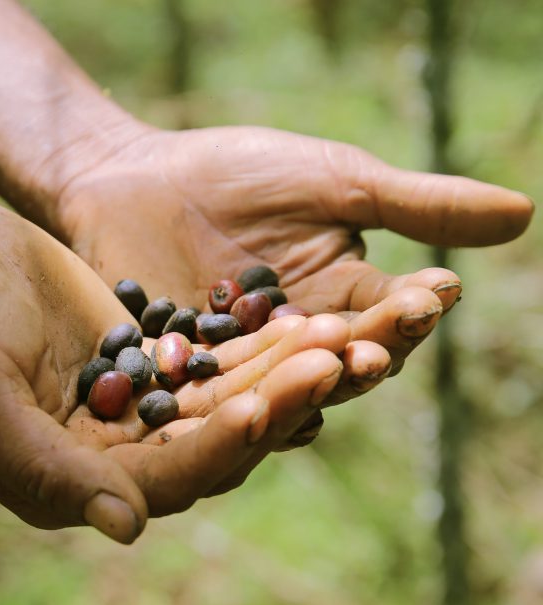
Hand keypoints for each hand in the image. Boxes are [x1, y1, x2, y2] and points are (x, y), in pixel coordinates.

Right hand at [0, 201, 378, 540]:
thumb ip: (46, 471)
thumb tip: (128, 528)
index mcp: (70, 484)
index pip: (162, 482)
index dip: (212, 450)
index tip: (257, 409)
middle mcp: (111, 457)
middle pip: (210, 443)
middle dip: (272, 405)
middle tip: (331, 363)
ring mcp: (133, 407)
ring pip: (223, 400)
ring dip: (280, 373)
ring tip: (341, 335)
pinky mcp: (147, 359)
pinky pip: (214, 358)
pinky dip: (259, 342)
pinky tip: (307, 319)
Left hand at [57, 125, 533, 402]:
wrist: (129, 175)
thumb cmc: (234, 171)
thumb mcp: (331, 181)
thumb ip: (414, 206)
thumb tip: (523, 213)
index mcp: (341, 300)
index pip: (386, 315)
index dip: (409, 309)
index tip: (433, 294)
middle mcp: (296, 345)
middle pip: (336, 365)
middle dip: (358, 356)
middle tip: (375, 348)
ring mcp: (238, 366)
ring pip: (278, 390)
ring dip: (300, 387)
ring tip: (319, 377)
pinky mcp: (179, 379)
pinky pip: (206, 401)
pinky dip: (224, 404)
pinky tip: (241, 405)